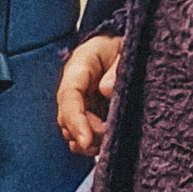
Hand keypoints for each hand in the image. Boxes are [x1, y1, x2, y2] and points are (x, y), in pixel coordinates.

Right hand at [56, 31, 121, 160]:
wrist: (119, 50)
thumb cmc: (121, 48)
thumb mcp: (125, 49)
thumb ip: (118, 67)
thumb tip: (107, 89)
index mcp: (79, 66)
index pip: (69, 95)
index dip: (75, 121)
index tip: (86, 141)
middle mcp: (72, 87)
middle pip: (67, 118)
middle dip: (86, 133)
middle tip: (110, 132)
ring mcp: (77, 103)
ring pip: (71, 130)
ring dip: (88, 141)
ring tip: (109, 136)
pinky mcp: (85, 116)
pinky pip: (80, 135)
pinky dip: (92, 143)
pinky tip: (106, 140)